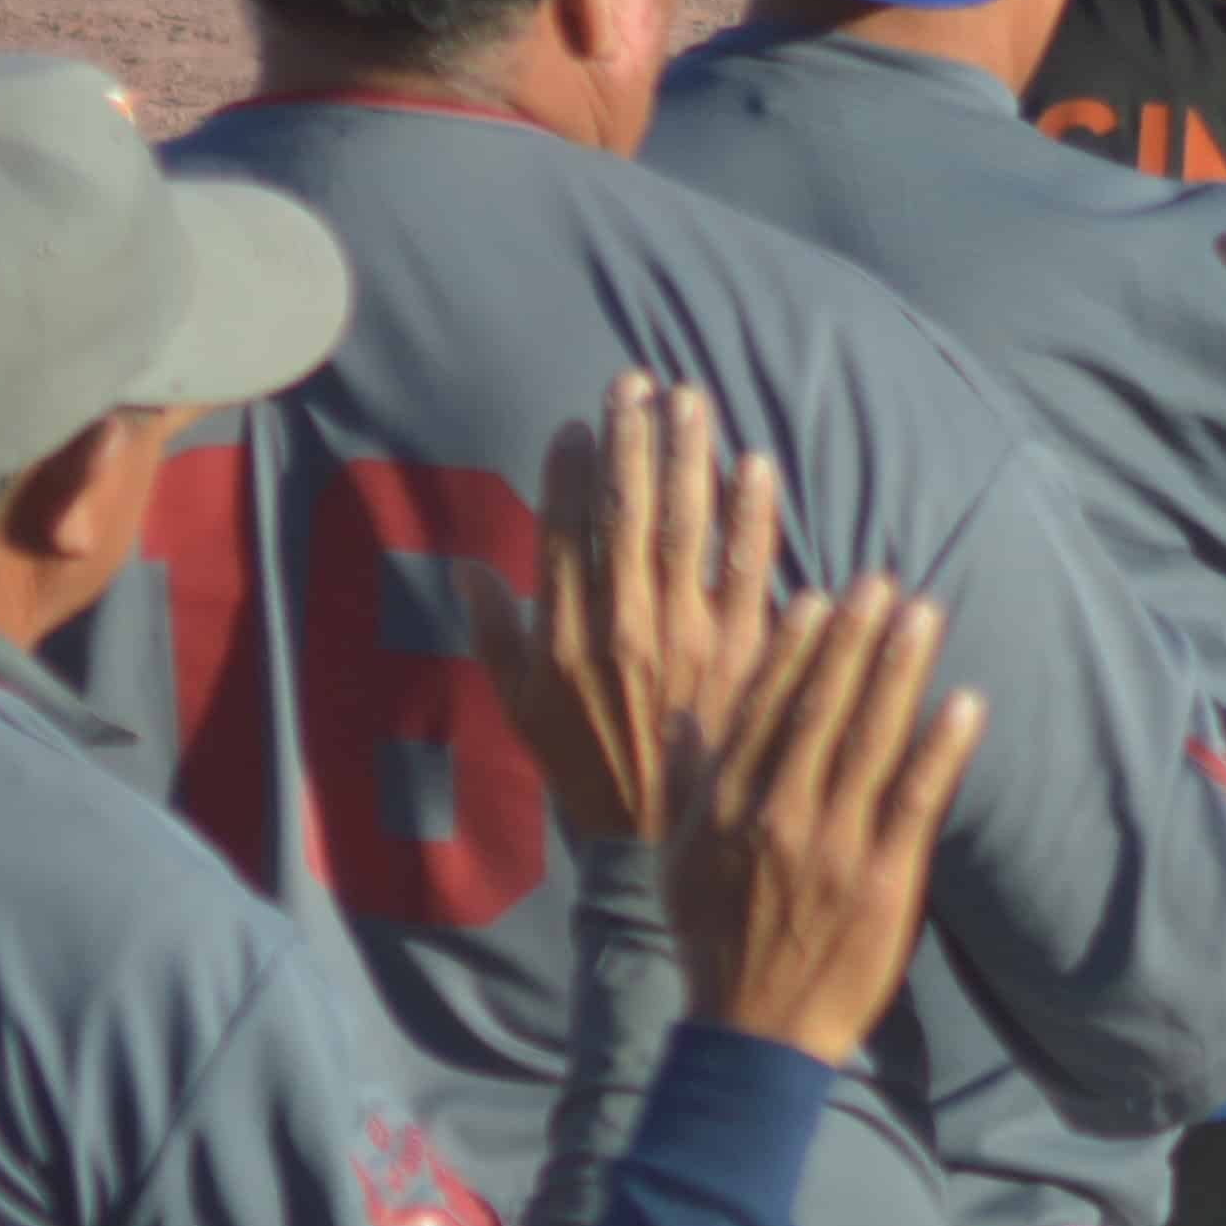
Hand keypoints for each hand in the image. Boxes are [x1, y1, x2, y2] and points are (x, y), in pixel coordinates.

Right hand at [471, 376, 779, 844]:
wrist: (652, 842)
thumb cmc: (583, 772)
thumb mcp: (519, 711)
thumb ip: (495, 635)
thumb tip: (470, 569)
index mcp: (564, 634)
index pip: (564, 530)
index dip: (569, 472)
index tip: (578, 424)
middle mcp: (623, 626)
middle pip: (626, 512)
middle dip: (631, 440)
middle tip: (636, 383)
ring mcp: (687, 637)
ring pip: (687, 525)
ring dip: (689, 457)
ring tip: (691, 399)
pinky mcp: (742, 652)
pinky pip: (749, 570)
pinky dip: (753, 516)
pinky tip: (755, 466)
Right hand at [660, 577, 982, 1066]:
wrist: (755, 1030)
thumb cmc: (716, 940)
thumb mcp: (679, 858)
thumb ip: (688, 782)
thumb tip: (688, 714)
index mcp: (723, 803)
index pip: (762, 706)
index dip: (795, 647)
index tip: (822, 598)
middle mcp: (774, 812)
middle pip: (820, 707)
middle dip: (855, 639)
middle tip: (883, 583)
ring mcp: (830, 844)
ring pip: (869, 739)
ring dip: (900, 671)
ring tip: (924, 614)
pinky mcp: (881, 879)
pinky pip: (916, 799)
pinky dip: (941, 747)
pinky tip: (965, 702)